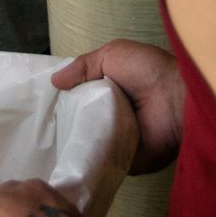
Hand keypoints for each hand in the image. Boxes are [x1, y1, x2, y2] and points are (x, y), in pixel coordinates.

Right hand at [51, 40, 183, 173]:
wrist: (176, 100)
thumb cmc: (147, 71)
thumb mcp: (112, 54)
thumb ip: (82, 65)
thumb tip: (55, 81)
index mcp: (109, 92)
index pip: (79, 99)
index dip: (62, 102)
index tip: (41, 105)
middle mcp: (111, 116)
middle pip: (79, 122)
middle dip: (63, 124)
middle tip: (39, 127)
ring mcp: (116, 140)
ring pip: (86, 143)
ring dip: (72, 142)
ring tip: (49, 143)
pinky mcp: (123, 161)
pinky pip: (99, 162)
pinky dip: (86, 160)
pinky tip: (67, 157)